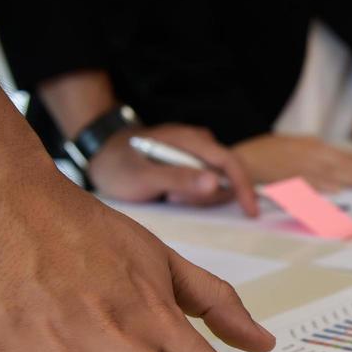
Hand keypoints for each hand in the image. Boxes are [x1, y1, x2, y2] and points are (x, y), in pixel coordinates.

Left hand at [88, 122, 258, 215]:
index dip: (244, 187)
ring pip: (216, 182)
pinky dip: (193, 195)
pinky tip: (169, 194)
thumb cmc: (118, 164)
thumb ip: (178, 178)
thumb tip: (216, 183)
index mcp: (189, 139)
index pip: (230, 161)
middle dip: (206, 195)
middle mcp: (198, 143)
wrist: (101, 156)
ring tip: (167, 195)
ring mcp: (196, 153)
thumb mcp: (143, 176)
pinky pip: (206, 183)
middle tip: (172, 198)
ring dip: (196, 196)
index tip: (250, 212)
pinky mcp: (192, 164)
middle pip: (225, 174)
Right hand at [234, 133, 351, 192]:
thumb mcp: (296, 150)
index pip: (349, 158)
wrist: (240, 157)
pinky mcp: (287, 177)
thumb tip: (336, 177)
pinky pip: (308, 183)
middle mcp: (312, 154)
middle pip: (347, 165)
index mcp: (315, 147)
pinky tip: (337, 191)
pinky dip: (322, 186)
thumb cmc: (266, 155)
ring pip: (334, 173)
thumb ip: (316, 159)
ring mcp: (300, 165)